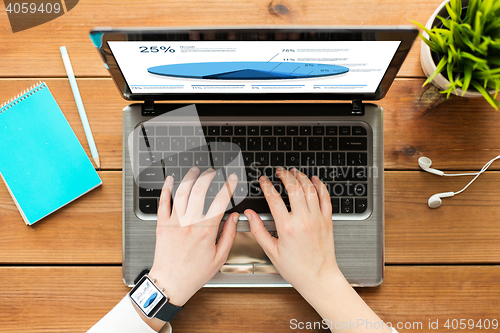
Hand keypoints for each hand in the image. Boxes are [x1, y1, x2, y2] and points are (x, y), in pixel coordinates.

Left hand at [148, 167, 239, 306]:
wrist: (170, 282)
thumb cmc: (194, 273)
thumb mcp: (219, 257)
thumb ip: (229, 234)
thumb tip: (235, 217)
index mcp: (206, 230)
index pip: (221, 201)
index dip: (229, 186)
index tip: (232, 179)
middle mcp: (189, 223)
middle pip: (199, 190)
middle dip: (208, 176)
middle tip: (213, 172)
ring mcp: (174, 222)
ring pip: (181, 192)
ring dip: (189, 177)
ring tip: (195, 170)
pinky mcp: (162, 224)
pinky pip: (163, 202)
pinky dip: (166, 188)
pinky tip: (170, 180)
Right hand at [245, 167, 342, 294]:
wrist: (319, 277)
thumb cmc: (296, 268)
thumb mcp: (271, 251)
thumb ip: (258, 230)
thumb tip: (249, 215)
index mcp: (287, 227)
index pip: (274, 198)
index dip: (266, 185)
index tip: (263, 180)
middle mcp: (303, 220)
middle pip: (293, 188)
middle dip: (284, 175)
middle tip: (279, 172)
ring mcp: (317, 219)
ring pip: (310, 189)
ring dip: (301, 177)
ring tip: (294, 172)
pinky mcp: (327, 220)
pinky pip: (325, 197)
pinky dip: (319, 186)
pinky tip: (314, 180)